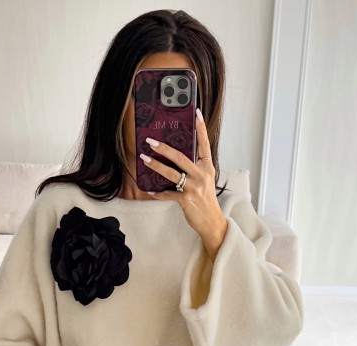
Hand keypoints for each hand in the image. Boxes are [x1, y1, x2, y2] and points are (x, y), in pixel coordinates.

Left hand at [140, 109, 227, 261]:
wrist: (212, 221)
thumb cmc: (206, 199)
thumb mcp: (205, 180)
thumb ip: (194, 168)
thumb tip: (176, 157)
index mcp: (207, 167)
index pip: (204, 144)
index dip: (201, 128)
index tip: (196, 113)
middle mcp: (201, 175)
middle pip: (181, 157)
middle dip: (164, 148)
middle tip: (150, 141)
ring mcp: (194, 187)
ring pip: (171, 173)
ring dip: (156, 165)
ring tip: (144, 158)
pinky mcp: (186, 200)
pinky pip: (168, 194)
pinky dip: (158, 193)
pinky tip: (150, 191)